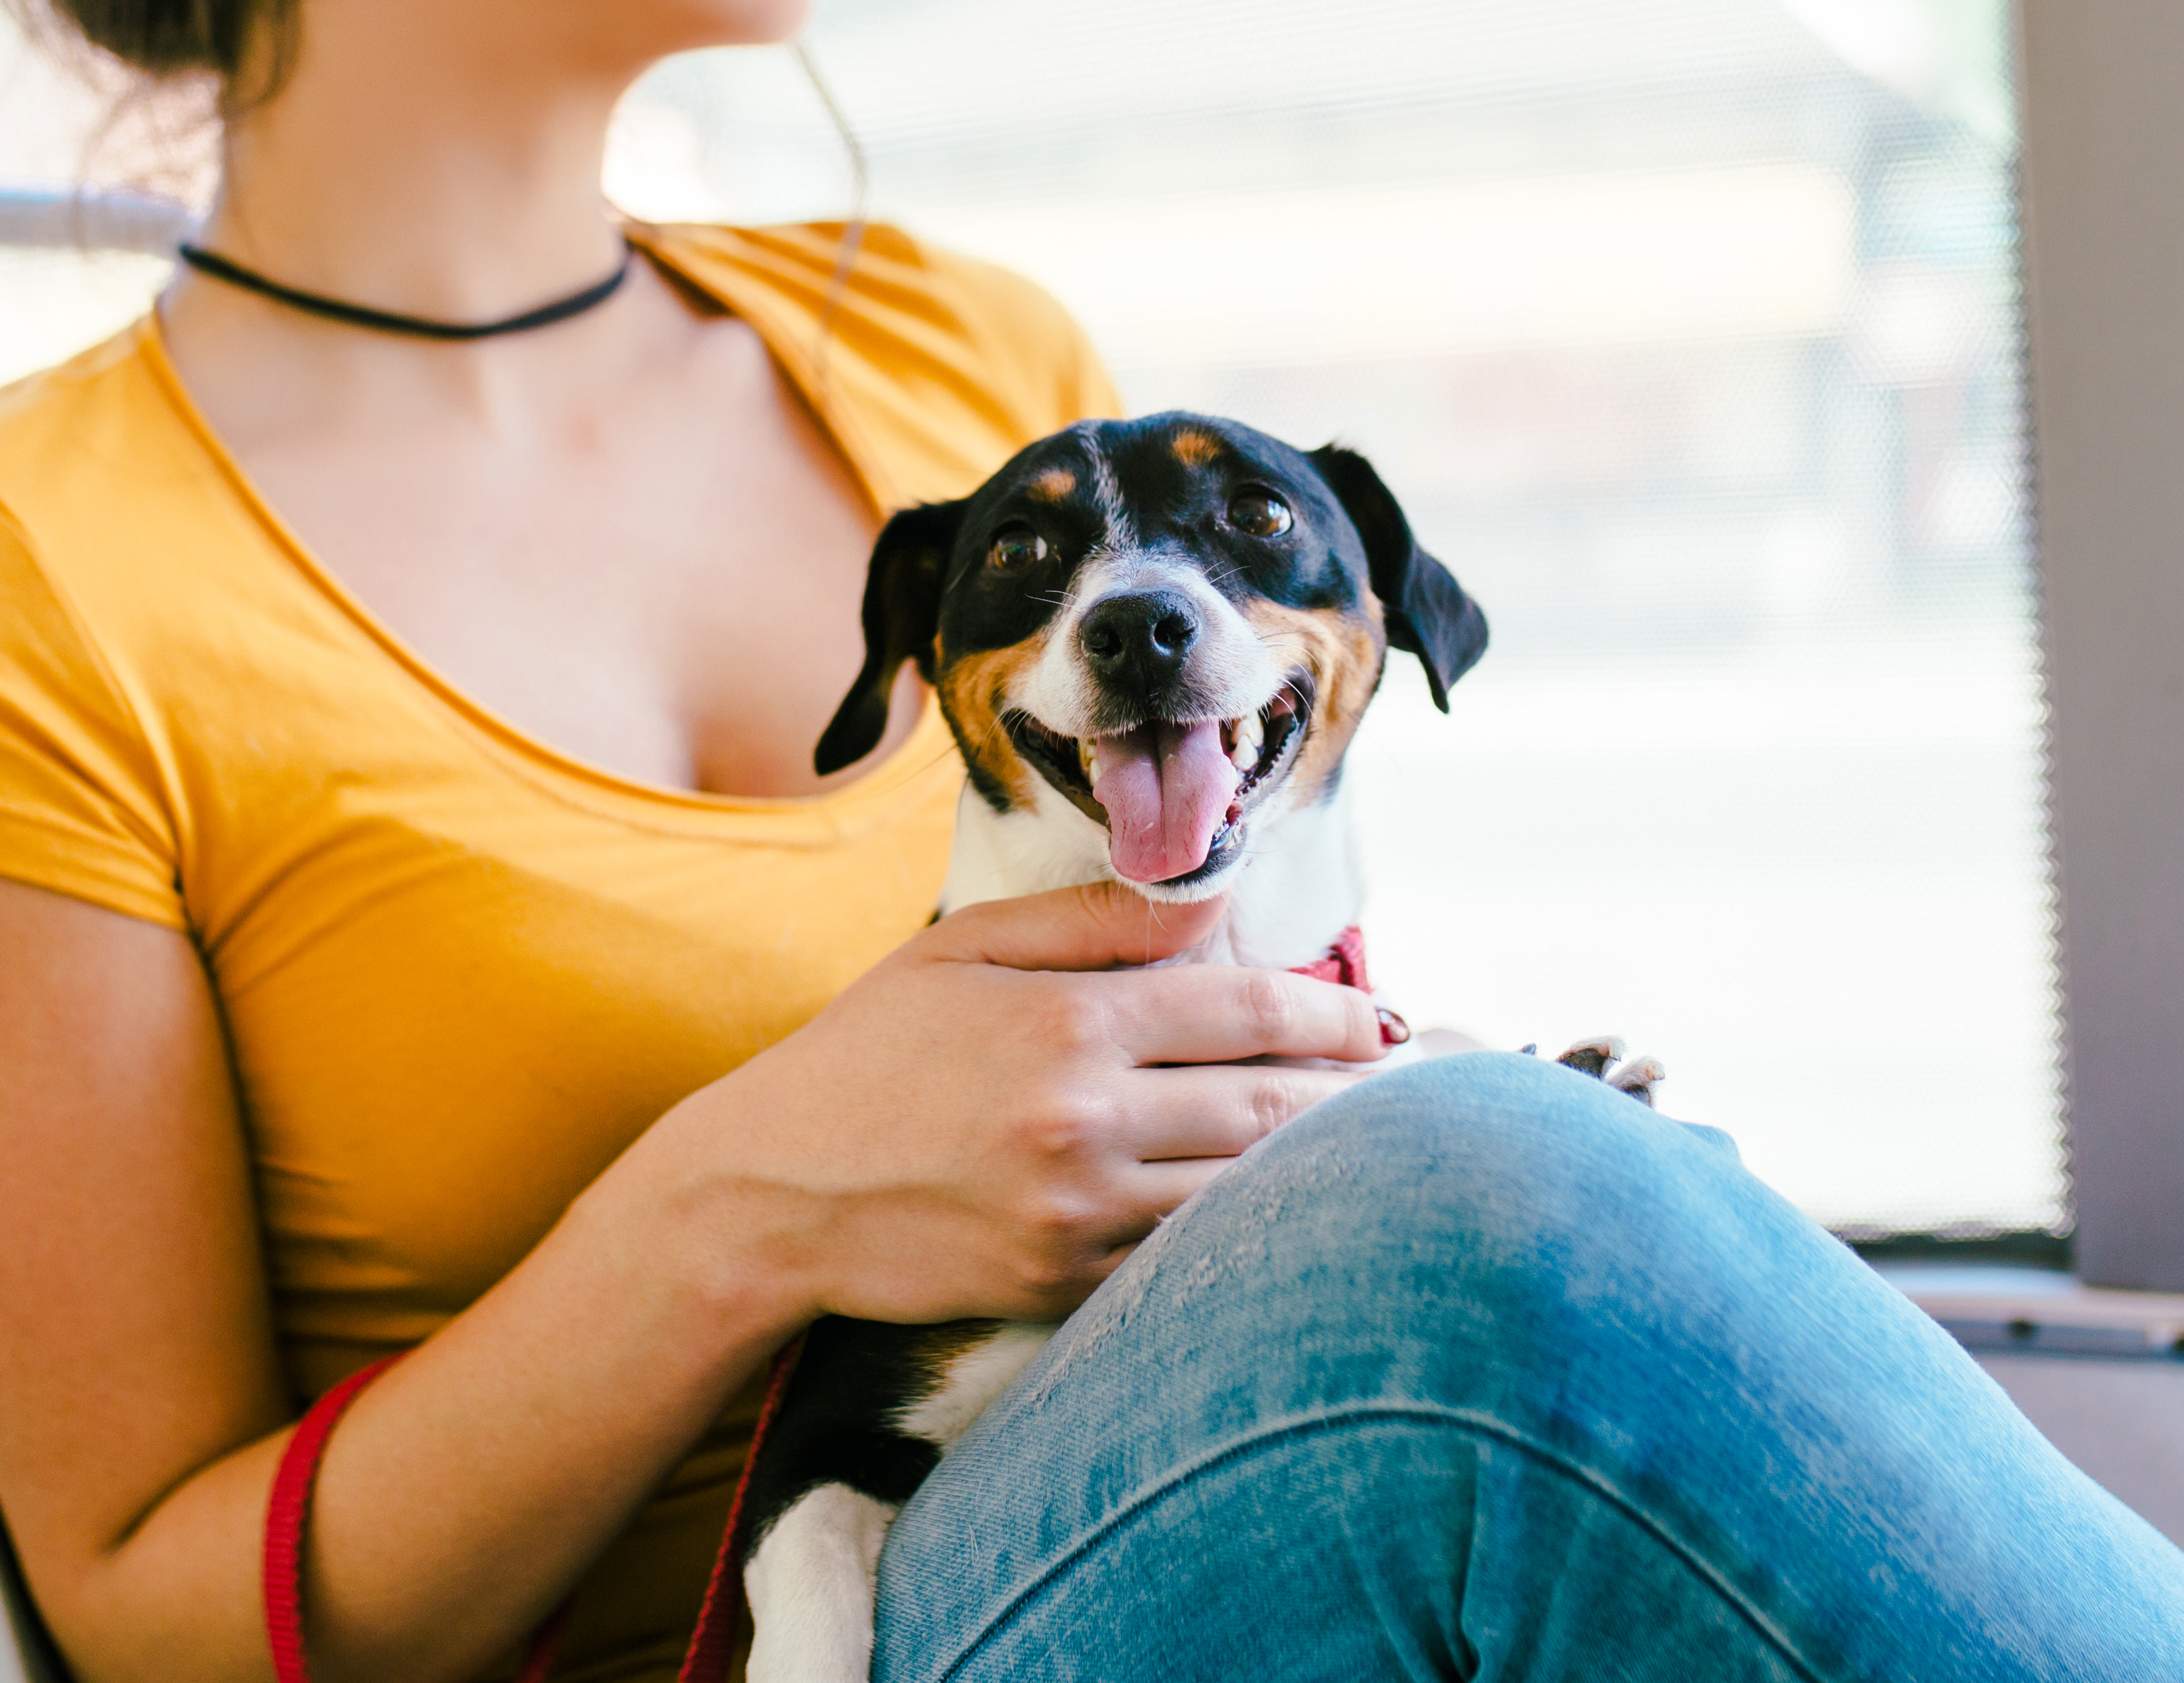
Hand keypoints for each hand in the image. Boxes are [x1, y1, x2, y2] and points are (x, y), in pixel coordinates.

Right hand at [650, 883, 1393, 1325]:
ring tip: (1381, 1147)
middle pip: (1265, 1103)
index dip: (1329, 1009)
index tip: (1382, 1014)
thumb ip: (1095, 922)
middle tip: (1415, 1081)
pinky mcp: (1061, 1284)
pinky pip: (1184, 1255)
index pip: (1241, 1007)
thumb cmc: (866, 1056)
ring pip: (1241, 1190)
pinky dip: (1248, 1233)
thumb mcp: (962, 951)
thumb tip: (1214, 899)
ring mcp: (1074, 1213)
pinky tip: (1293, 1215)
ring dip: (1323, 1169)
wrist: (768, 1194)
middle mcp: (1081, 1119)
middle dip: (1352, 1092)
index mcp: (1065, 1023)